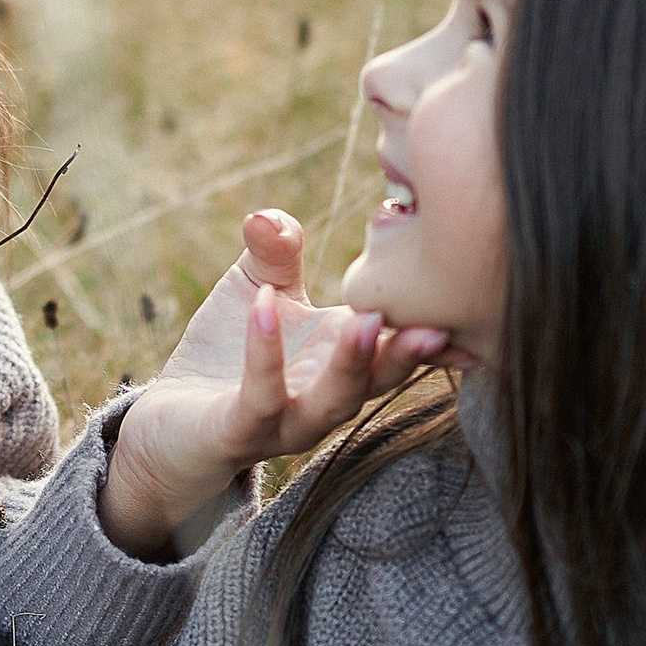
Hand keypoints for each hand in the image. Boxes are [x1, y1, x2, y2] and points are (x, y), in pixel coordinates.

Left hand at [99, 207, 446, 560]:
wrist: (169, 421)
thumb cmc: (225, 351)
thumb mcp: (257, 289)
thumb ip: (275, 252)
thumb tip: (268, 215)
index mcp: (342, 358)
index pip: (399, 347)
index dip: (436, 333)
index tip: (476, 306)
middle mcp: (325, 396)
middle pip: (379, 381)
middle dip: (409, 354)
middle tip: (435, 324)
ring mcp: (285, 420)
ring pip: (332, 402)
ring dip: (353, 364)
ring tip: (366, 320)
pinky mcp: (239, 430)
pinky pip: (260, 396)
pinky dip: (265, 352)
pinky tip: (265, 304)